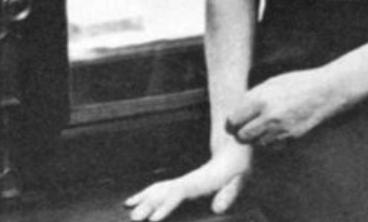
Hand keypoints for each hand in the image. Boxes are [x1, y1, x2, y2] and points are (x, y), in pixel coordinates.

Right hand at [123, 142, 251, 220]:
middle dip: (147, 205)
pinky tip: (135, 200)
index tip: (153, 220)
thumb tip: (217, 210)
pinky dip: (146, 194)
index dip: (165, 207)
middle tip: (133, 219)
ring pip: (158, 189)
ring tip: (128, 209)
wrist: (236, 151)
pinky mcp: (184, 184)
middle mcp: (187, 181)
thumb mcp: (239, 180)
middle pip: (163, 192)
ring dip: (143, 199)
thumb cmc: (238, 169)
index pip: (178, 194)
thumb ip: (229, 194)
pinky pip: (161, 189)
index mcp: (199, 182)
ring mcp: (184, 181)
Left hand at [226, 67, 345, 147]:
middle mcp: (268, 115)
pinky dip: (270, 141)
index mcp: (260, 98)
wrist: (324, 91)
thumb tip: (238, 111)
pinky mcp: (291, 138)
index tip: (232, 123)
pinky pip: (272, 146)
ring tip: (262, 126)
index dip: (231, 123)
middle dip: (240, 133)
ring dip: (256, 137)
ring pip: (257, 143)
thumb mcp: (271, 83)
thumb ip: (253, 97)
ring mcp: (280, 129)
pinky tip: (275, 130)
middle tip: (243, 128)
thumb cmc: (297, 83)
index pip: (234, 119)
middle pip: (242, 136)